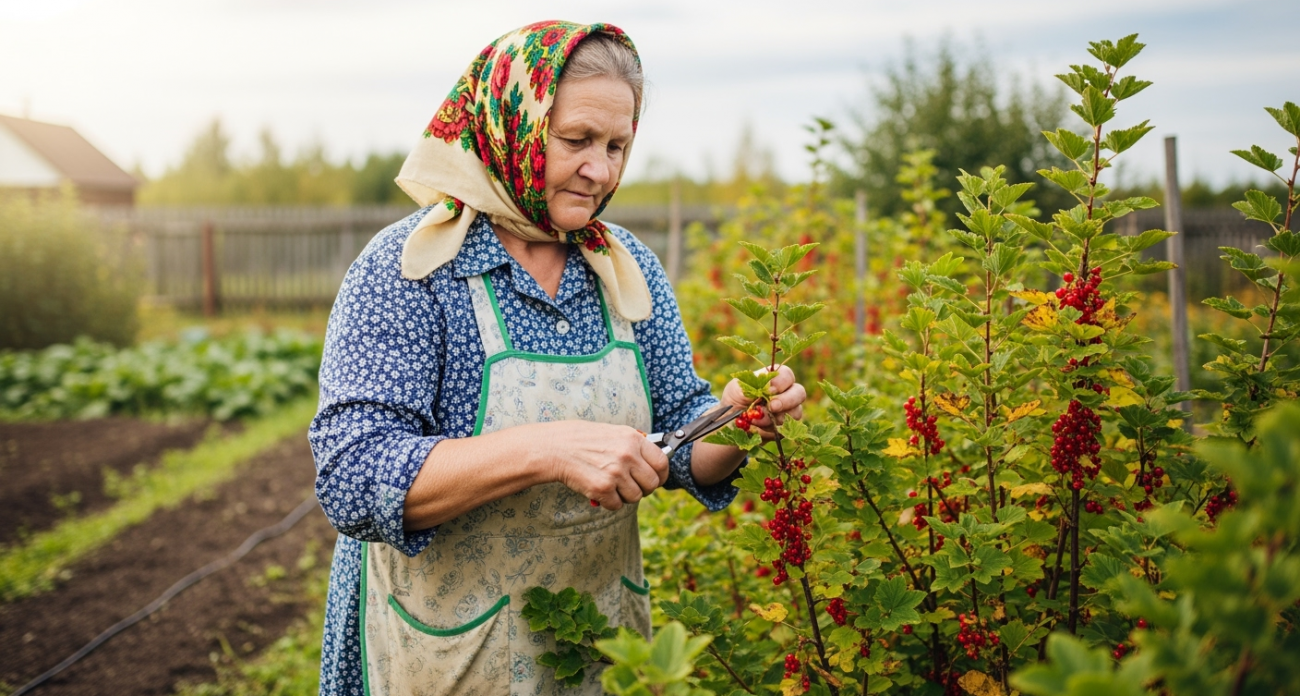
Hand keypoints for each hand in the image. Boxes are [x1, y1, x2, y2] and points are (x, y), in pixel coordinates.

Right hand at [527, 421, 669, 509]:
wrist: (555, 448)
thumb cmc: (584, 440)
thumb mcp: (614, 432)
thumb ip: (635, 446)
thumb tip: (655, 462)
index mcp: (633, 439)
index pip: (663, 462)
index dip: (661, 474)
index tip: (656, 479)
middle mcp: (628, 455)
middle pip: (652, 484)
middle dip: (643, 488)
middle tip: (630, 486)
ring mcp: (616, 472)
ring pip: (636, 497)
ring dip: (624, 496)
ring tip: (611, 486)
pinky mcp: (602, 488)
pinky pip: (616, 505)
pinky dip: (609, 503)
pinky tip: (599, 491)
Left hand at [721, 365, 806, 439]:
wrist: (731, 424)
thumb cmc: (735, 401)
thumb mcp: (736, 390)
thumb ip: (752, 385)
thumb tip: (769, 387)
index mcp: (774, 378)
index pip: (787, 375)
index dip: (781, 382)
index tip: (769, 390)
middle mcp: (786, 393)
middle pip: (800, 393)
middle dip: (786, 401)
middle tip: (772, 407)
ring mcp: (789, 411)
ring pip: (795, 413)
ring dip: (775, 418)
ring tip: (755, 420)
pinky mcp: (786, 428)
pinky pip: (786, 430)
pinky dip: (771, 430)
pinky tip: (758, 429)